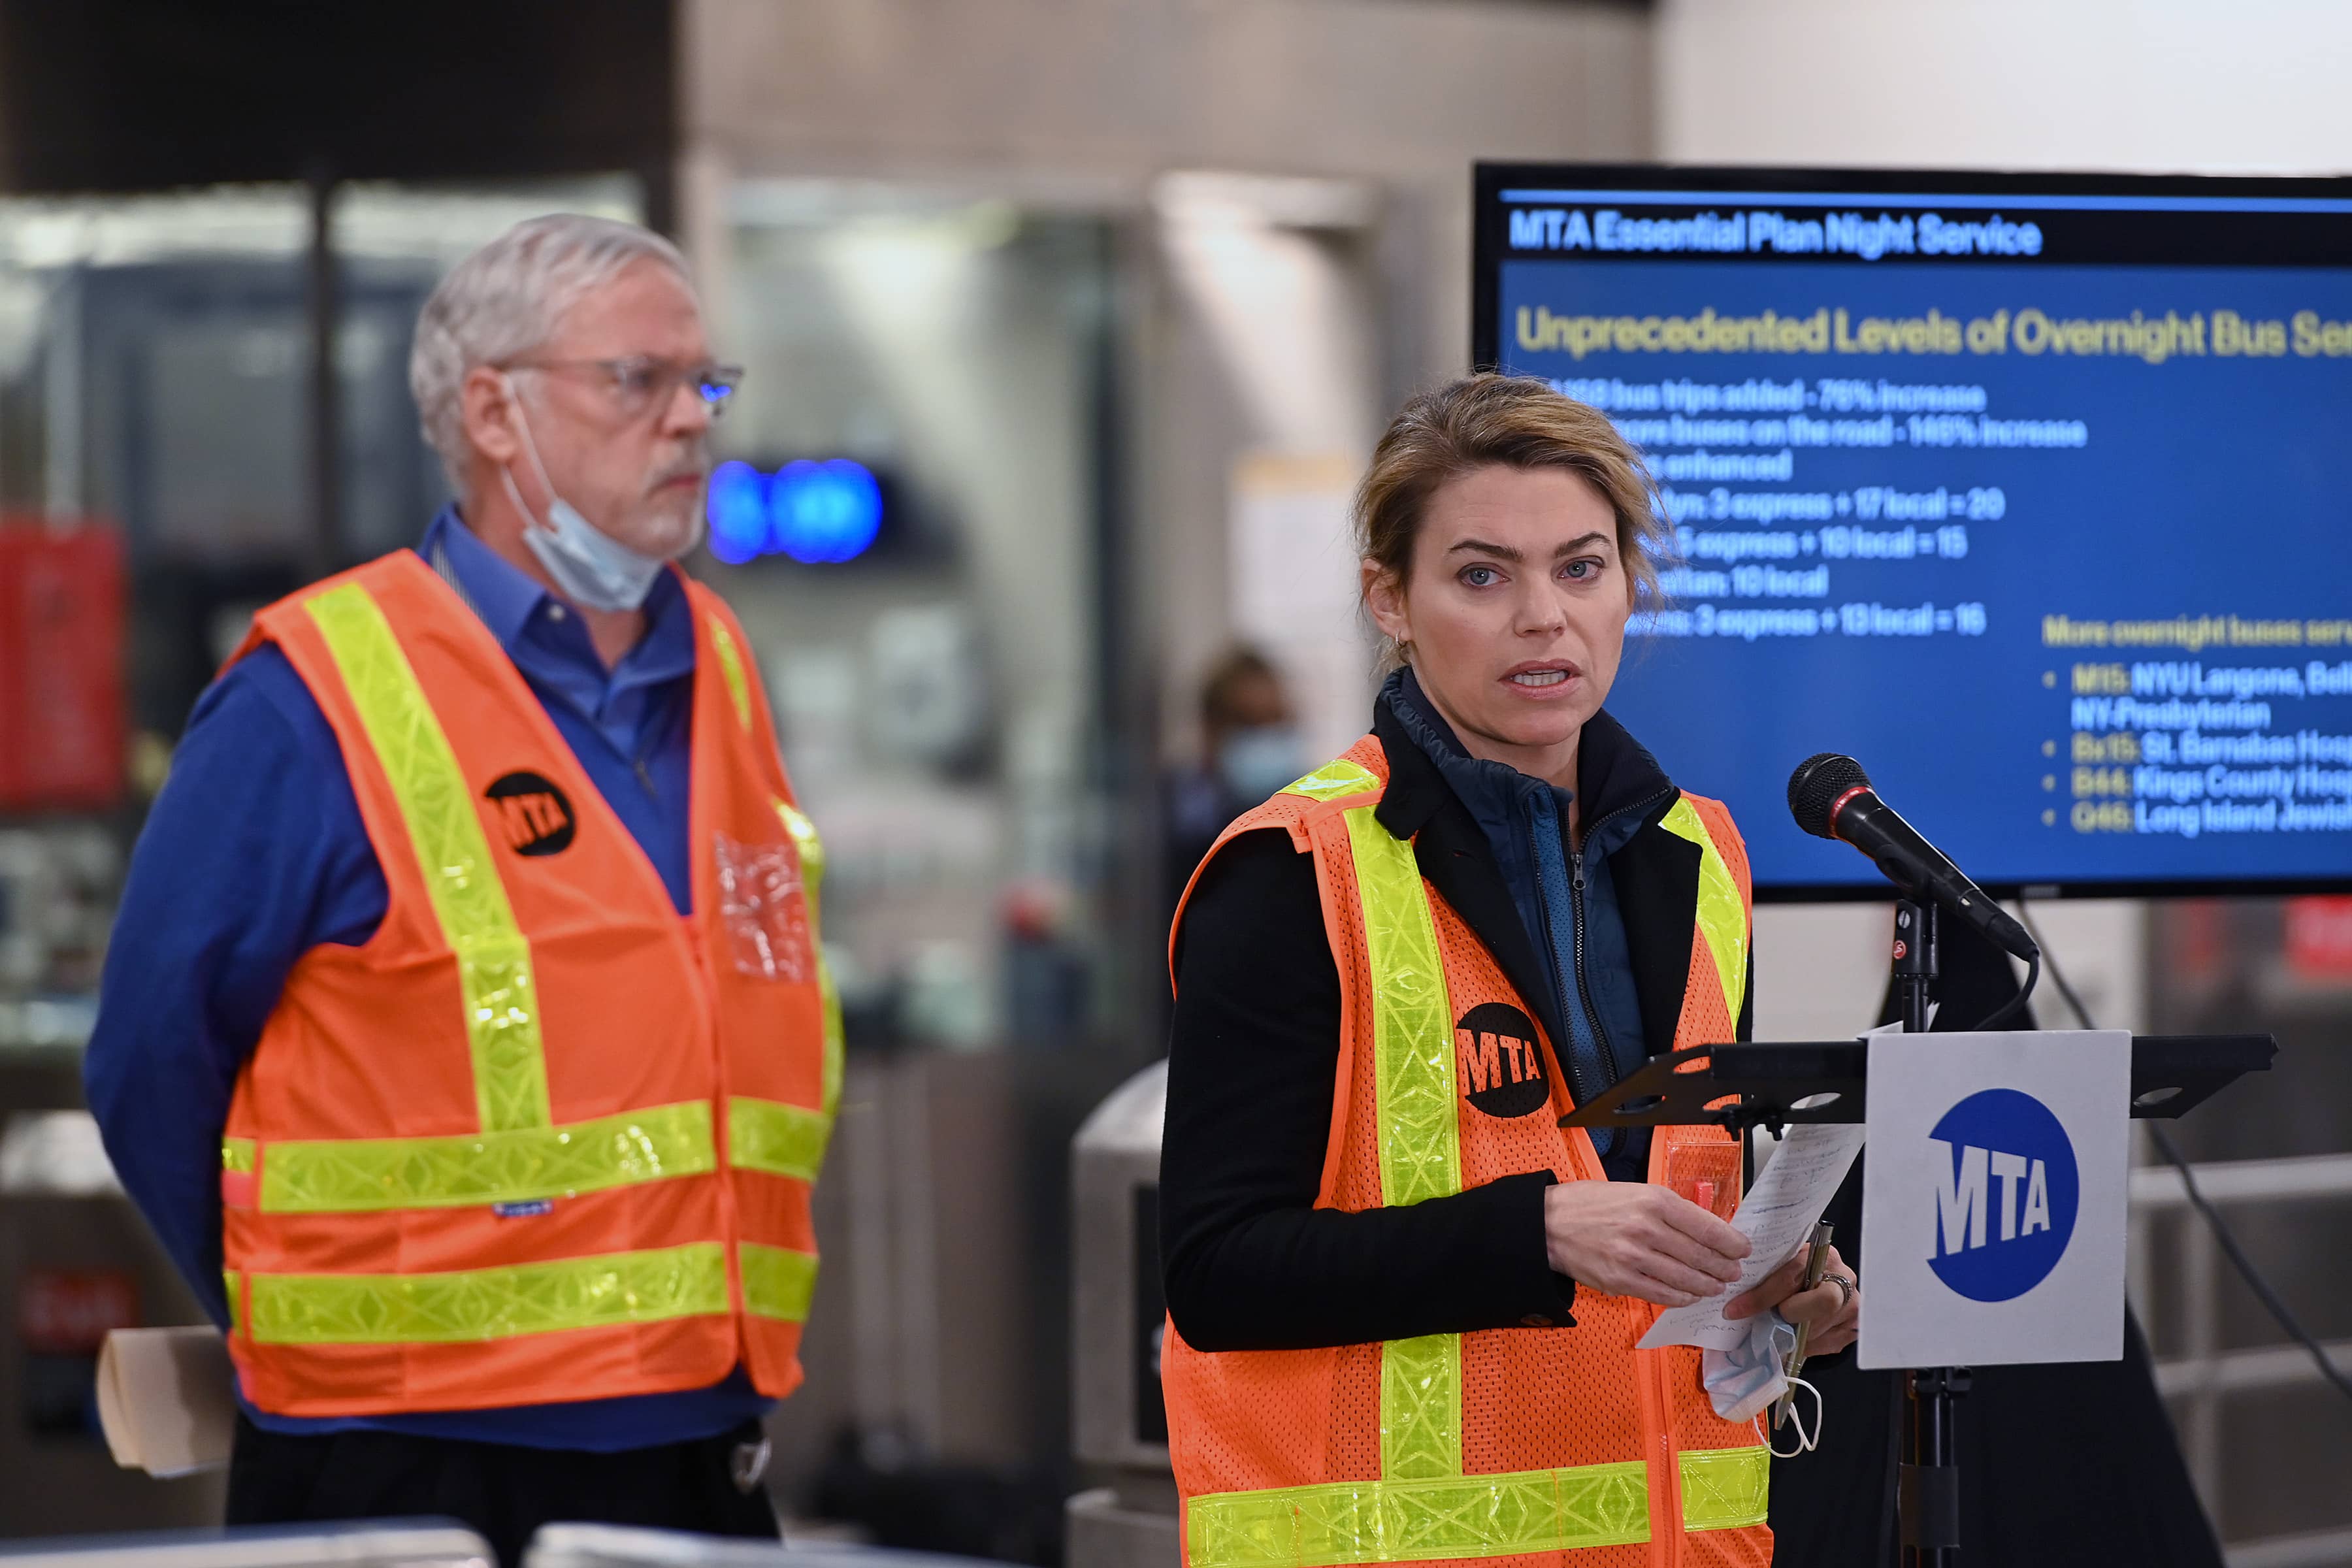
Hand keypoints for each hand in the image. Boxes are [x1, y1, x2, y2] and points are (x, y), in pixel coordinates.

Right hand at [1543, 1181, 1750, 1307]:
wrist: (1548, 1224)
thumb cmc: (1591, 1203)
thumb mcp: (1635, 1191)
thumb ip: (1669, 1209)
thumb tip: (1704, 1229)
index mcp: (1654, 1201)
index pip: (1707, 1227)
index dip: (1731, 1242)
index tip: (1742, 1249)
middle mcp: (1646, 1229)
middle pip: (1700, 1256)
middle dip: (1723, 1267)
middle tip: (1734, 1272)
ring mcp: (1633, 1258)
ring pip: (1685, 1279)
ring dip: (1707, 1285)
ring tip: (1716, 1286)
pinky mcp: (1621, 1281)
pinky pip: (1662, 1295)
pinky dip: (1681, 1298)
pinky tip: (1690, 1296)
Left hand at [1725, 1242, 1859, 1355]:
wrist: (1828, 1281)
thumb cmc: (1799, 1272)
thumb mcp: (1787, 1263)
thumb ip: (1770, 1272)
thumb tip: (1733, 1296)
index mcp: (1824, 1255)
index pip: (1791, 1277)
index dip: (1761, 1297)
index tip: (1735, 1310)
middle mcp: (1845, 1278)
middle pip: (1823, 1301)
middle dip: (1791, 1313)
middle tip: (1774, 1318)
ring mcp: (1854, 1304)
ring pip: (1821, 1327)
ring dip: (1795, 1333)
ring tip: (1781, 1329)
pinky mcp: (1855, 1327)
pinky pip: (1828, 1344)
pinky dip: (1807, 1345)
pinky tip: (1798, 1337)